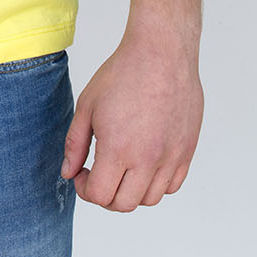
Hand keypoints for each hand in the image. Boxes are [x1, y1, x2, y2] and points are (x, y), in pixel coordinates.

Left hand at [60, 28, 203, 210]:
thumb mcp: (87, 105)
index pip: (100, 195)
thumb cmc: (123, 73)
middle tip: (98, 175)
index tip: (82, 174)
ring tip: (122, 169)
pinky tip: (144, 163)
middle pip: (124, 204)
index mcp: (118, 149)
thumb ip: (75, 143)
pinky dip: (157, 184)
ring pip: (150, 198)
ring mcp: (171, 157)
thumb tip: (68, 172)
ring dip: (131, 192)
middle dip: (105, 195)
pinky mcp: (187, 150)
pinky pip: (173, 185)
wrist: (162, 52)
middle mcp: (148, 159)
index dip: (84, 189)